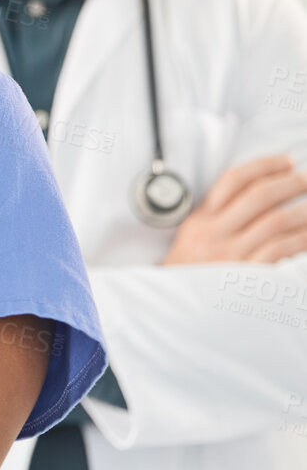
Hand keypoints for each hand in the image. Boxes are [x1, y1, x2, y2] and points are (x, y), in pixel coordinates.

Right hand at [163, 154, 306, 264]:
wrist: (176, 309)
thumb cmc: (191, 272)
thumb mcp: (194, 236)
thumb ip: (219, 215)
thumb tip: (260, 193)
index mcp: (201, 219)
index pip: (233, 180)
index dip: (264, 165)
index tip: (286, 161)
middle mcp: (214, 233)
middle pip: (258, 196)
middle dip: (290, 183)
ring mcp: (231, 255)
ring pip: (275, 222)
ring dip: (303, 211)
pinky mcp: (246, 276)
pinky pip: (281, 251)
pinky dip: (301, 240)